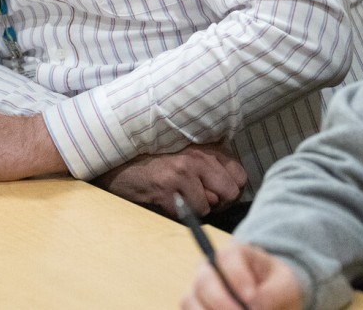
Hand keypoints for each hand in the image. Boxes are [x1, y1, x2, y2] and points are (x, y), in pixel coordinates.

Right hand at [93, 143, 246, 216]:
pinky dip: (180, 212)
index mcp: (205, 149)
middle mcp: (197, 158)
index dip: (232, 190)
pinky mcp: (167, 189)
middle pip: (230, 193)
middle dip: (219, 203)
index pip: (240, 176)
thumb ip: (212, 166)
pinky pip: (189, 213)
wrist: (122, 166)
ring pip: (208, 206)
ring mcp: (182, 173)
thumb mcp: (188, 155)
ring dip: (196, 208)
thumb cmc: (157, 163)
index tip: (220, 193)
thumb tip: (234, 186)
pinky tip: (168, 201)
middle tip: (203, 201)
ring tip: (180, 198)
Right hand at [182, 242, 302, 309]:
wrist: (274, 297)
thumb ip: (274, 291)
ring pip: (191, 302)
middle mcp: (210, 270)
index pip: (227, 258)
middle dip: (222, 303)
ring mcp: (199, 291)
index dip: (237, 278)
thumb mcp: (285, 283)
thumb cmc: (277, 285)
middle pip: (204, 282)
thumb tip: (256, 305)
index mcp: (233, 254)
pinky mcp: (196, 308)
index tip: (252, 298)